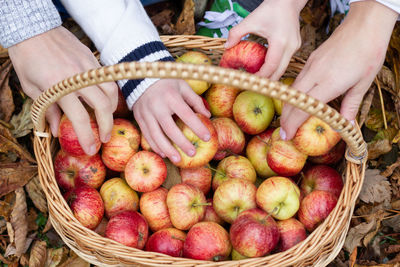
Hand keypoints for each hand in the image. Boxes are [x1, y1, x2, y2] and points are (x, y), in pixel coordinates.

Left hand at [8, 26, 117, 154]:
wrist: (33, 29)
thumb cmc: (28, 59)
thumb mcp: (32, 88)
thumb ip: (48, 110)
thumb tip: (57, 130)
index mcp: (58, 87)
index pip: (79, 118)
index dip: (86, 137)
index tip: (91, 149)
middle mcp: (77, 77)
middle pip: (102, 105)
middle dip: (106, 125)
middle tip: (104, 137)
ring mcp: (87, 66)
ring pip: (111, 90)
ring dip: (112, 107)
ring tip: (106, 117)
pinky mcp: (91, 58)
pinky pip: (106, 78)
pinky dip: (108, 91)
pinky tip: (104, 98)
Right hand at [133, 79, 210, 163]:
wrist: (141, 77)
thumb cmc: (167, 82)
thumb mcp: (183, 86)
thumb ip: (195, 100)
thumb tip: (208, 116)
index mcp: (171, 96)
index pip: (186, 115)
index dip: (197, 127)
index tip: (207, 137)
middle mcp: (157, 106)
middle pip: (170, 129)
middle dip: (182, 143)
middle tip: (192, 153)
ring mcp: (146, 113)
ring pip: (156, 135)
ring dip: (167, 149)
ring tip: (178, 159)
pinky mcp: (138, 117)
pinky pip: (147, 135)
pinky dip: (155, 145)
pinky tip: (164, 153)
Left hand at [225, 0, 306, 79]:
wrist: (288, 0)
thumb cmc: (270, 9)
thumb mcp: (250, 20)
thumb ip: (236, 33)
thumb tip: (226, 46)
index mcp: (280, 42)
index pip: (271, 67)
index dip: (260, 77)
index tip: (249, 81)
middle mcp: (290, 47)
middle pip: (279, 72)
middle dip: (266, 82)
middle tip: (252, 86)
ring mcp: (295, 47)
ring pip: (283, 68)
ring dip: (271, 75)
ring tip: (257, 80)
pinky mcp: (296, 47)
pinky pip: (285, 62)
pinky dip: (275, 67)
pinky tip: (264, 69)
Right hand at [280, 1, 397, 139]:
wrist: (364, 26)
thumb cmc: (368, 53)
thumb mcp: (363, 83)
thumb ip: (351, 105)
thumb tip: (346, 125)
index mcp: (330, 82)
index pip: (305, 107)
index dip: (293, 123)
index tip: (287, 135)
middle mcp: (315, 74)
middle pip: (292, 100)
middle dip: (286, 118)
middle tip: (284, 133)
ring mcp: (310, 66)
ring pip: (292, 90)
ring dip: (288, 107)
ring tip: (288, 121)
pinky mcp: (310, 60)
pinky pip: (297, 80)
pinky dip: (293, 94)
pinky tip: (296, 101)